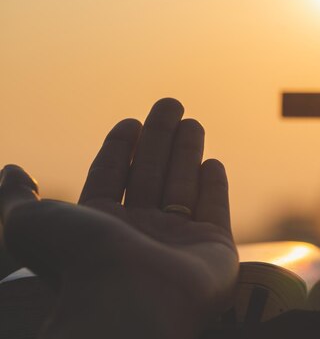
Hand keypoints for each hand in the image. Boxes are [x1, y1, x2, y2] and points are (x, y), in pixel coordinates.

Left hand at [0, 99, 237, 338]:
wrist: (130, 300)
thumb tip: (11, 170)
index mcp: (99, 225)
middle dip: (160, 136)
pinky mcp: (214, 248)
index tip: (129, 121)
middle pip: (151, 172)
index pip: (110, 175)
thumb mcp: (28, 223)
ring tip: (192, 121)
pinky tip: (213, 162)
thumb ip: (14, 197)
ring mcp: (178, 240)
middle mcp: (139, 231)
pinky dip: (215, 185)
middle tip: (170, 103)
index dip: (118, 146)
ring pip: (183, 184)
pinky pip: (215, 209)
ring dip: (187, 150)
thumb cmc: (78, 261)